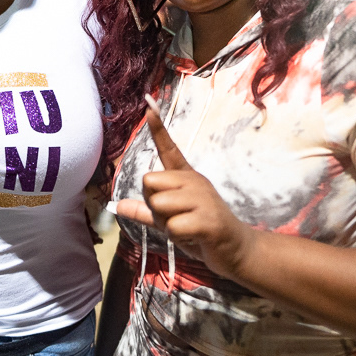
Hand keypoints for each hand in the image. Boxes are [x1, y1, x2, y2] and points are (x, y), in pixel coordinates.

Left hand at [115, 106, 256, 279]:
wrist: (237, 251)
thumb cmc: (201, 232)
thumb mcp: (169, 220)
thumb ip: (146, 213)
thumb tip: (118, 205)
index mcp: (186, 178)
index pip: (168, 148)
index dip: (157, 128)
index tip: (148, 104)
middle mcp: (194, 181)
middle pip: (149, 182)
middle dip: (154, 205)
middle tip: (175, 218)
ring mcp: (203, 199)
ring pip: (158, 205)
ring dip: (166, 224)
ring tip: (187, 228)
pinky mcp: (209, 220)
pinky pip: (172, 226)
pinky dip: (178, 237)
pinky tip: (194, 237)